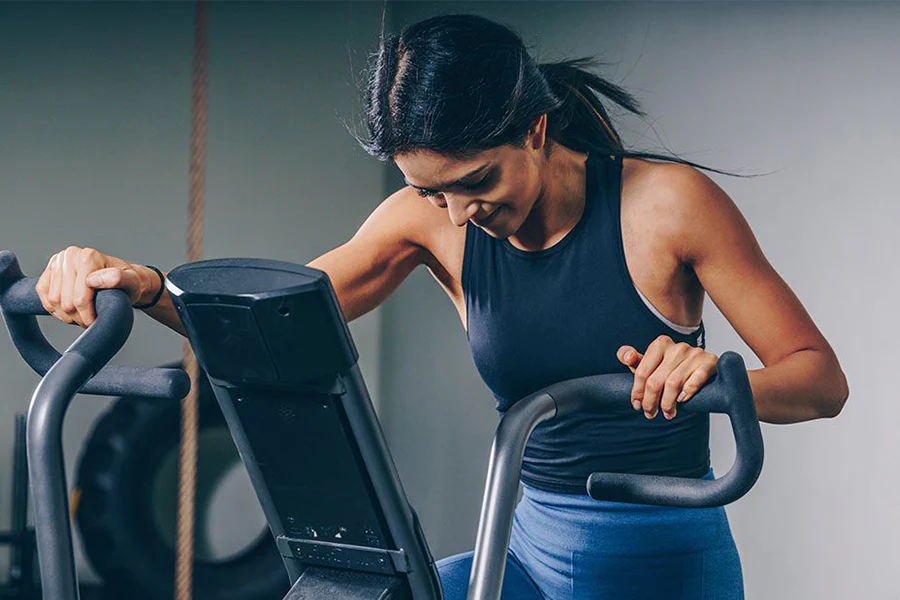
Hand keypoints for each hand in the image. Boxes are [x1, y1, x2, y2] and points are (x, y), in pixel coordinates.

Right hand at [35, 246, 155, 327]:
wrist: (121, 278)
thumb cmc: (128, 282)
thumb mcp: (132, 281)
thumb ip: (118, 278)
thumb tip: (92, 280)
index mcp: (89, 257)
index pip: (80, 298)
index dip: (88, 315)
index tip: (96, 321)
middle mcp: (71, 256)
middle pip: (65, 302)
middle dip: (78, 317)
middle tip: (89, 320)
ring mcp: (58, 262)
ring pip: (53, 301)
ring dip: (66, 315)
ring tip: (80, 316)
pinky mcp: (49, 271)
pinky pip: (43, 296)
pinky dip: (54, 309)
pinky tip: (68, 312)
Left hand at [617, 335, 717, 419]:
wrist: (703, 366)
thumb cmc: (671, 367)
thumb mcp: (650, 362)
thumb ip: (633, 359)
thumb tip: (627, 357)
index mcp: (660, 344)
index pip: (642, 372)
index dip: (637, 392)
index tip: (636, 405)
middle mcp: (677, 347)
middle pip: (656, 381)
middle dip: (650, 402)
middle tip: (650, 414)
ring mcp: (694, 354)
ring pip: (673, 384)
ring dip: (667, 403)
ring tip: (667, 413)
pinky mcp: (709, 363)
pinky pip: (695, 381)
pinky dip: (686, 392)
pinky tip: (682, 400)